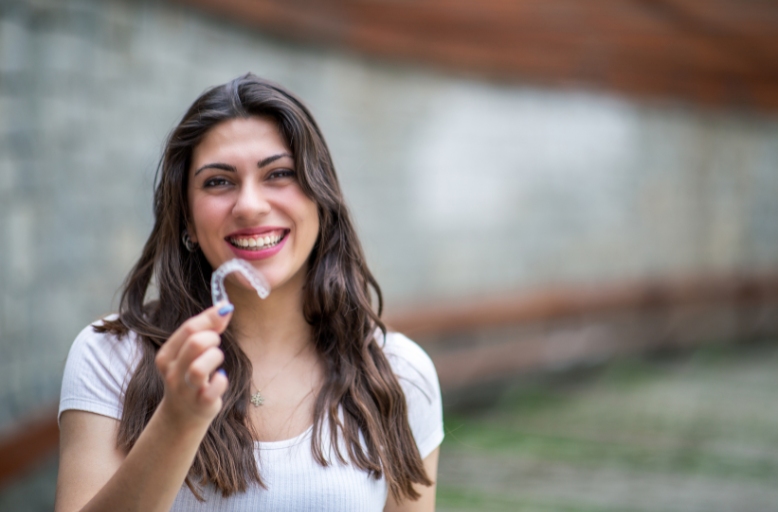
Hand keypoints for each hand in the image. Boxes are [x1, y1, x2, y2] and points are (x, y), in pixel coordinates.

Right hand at [154, 302, 233, 427]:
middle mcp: (172, 372)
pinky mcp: (200, 404)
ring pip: (198, 369)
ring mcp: (185, 389)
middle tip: (215, 344)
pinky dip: (220, 381)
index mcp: (167, 355)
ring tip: (216, 361)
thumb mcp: (191, 352)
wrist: (182, 415)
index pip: (188, 328)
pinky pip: (212, 390)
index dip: (210, 317)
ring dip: (215, 358)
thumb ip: (207, 328)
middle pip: (194, 344)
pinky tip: (219, 378)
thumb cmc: (190, 376)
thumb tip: (225, 305)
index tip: (225, 311)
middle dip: (212, 338)